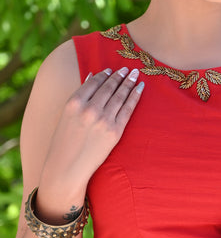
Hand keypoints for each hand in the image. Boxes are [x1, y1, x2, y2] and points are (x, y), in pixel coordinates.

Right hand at [38, 67, 143, 216]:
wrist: (67, 168)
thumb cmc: (64, 141)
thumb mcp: (66, 115)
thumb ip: (80, 94)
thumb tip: (92, 75)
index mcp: (74, 103)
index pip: (94, 82)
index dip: (105, 74)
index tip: (111, 69)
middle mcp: (89, 109)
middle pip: (109, 87)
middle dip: (120, 76)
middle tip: (128, 68)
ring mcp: (103, 120)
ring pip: (120, 95)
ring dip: (129, 82)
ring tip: (135, 74)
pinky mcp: (114, 132)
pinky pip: (128, 109)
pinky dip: (135, 96)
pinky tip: (139, 88)